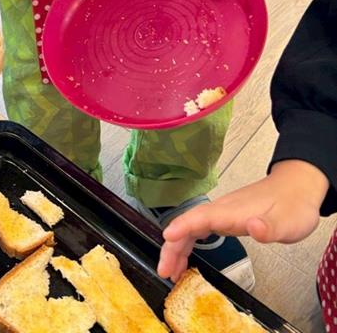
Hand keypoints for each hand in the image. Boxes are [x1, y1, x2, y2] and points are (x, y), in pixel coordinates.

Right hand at [158, 160, 328, 281]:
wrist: (297, 189)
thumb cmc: (292, 205)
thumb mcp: (287, 222)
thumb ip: (268, 227)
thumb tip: (252, 227)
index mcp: (232, 211)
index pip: (201, 216)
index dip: (183, 226)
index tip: (167, 238)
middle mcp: (222, 210)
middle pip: (190, 225)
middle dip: (173, 246)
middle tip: (164, 270)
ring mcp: (222, 214)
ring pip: (192, 229)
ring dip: (177, 248)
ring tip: (169, 271)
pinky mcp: (225, 219)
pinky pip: (199, 232)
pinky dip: (188, 245)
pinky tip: (185, 258)